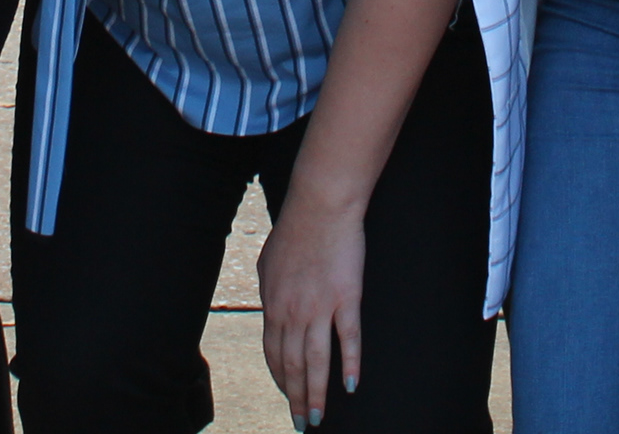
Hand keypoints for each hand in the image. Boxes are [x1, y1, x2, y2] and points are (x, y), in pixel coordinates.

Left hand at [258, 193, 366, 425]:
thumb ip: (270, 291)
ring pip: (316, 361)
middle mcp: (292, 312)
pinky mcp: (346, 298)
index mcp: (273, 304)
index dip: (281, 379)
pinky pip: (348, 339)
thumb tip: (269, 309)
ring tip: (317, 417)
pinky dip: (349, 365)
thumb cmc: (295, 230)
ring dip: (316, 393)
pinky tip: (350, 385)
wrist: (320, 206)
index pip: (274, 353)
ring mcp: (320, 307)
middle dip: (295, 397)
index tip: (287, 396)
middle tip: (301, 422)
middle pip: (293, 365)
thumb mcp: (269, 263)